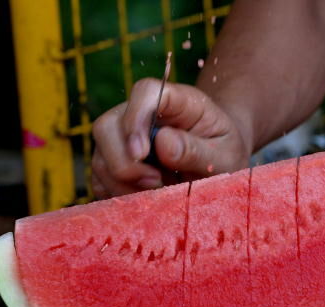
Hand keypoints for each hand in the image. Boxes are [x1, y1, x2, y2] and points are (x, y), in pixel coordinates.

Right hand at [91, 78, 251, 197]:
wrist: (219, 164)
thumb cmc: (224, 154)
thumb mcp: (224, 156)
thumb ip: (198, 151)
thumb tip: (162, 143)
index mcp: (177, 101)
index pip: (145, 92)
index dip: (136, 119)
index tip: (142, 153)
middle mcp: (142, 114)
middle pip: (107, 125)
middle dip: (124, 162)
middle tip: (156, 182)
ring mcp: (124, 137)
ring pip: (100, 156)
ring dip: (123, 183)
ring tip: (159, 190)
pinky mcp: (115, 161)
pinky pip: (100, 179)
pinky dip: (117, 193)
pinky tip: (146, 197)